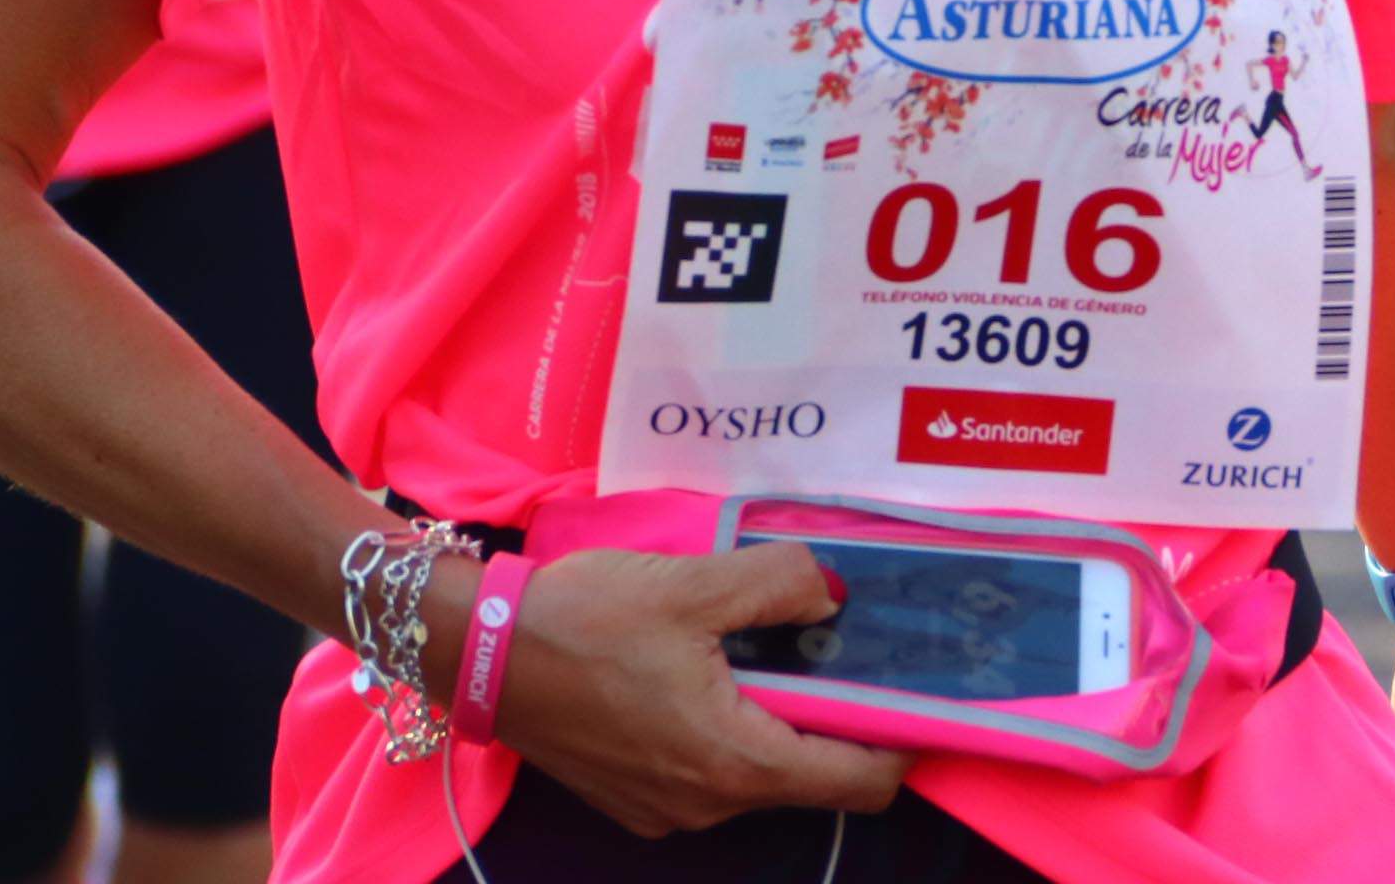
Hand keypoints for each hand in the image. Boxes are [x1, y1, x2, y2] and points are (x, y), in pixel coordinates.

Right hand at [457, 543, 906, 838]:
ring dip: (773, 718)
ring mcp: (667, 810)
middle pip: (809, 775)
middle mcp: (708, 803)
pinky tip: (704, 672)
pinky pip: (707, 773)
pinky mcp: (634, 799)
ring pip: (756, 771)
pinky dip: (725, 730)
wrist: (476, 653)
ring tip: (761, 648)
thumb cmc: (584, 619)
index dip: (901, 742)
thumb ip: (778, 584)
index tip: (918, 694)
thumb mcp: (692, 584)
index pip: (860, 780)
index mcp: (735, 760)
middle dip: (833, 718)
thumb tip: (833, 596)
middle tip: (835, 649)